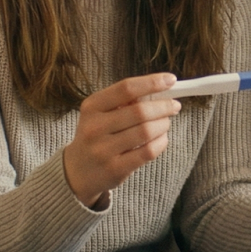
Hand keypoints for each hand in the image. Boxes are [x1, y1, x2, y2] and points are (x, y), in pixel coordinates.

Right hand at [61, 74, 181, 209]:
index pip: (126, 88)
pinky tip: (162, 138)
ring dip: (163, 124)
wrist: (76, 171)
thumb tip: (160, 89)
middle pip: (139, 111)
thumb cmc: (96, 135)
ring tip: (165, 123)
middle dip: (164, 106)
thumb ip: (125, 100)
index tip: (171, 79)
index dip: (152, 82)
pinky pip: (148, 152)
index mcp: (92, 106)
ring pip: (146, 132)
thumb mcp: (99, 113)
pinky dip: (161, 142)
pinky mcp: (115, 169)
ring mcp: (104, 150)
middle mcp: (95, 127)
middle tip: (174, 106)